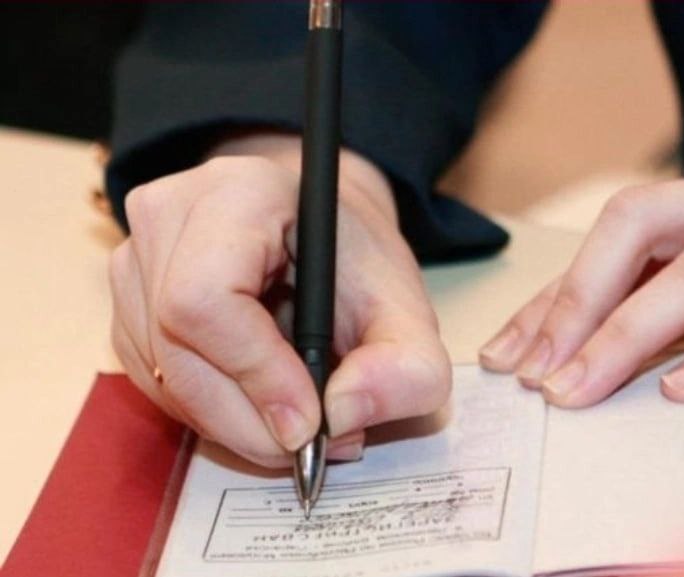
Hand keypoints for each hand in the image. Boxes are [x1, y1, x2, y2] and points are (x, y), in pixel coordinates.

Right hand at [109, 133, 449, 466]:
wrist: (321, 240)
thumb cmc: (358, 268)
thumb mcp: (410, 314)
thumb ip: (406, 367)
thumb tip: (343, 413)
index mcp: (241, 192)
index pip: (207, 296)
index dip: (254, 373)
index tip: (308, 423)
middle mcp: (170, 215)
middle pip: (176, 344)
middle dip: (246, 419)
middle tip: (310, 446)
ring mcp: (136, 257)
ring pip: (162, 374)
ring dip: (231, 424)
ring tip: (299, 422)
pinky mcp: (127, 303)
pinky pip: (155, 382)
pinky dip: (211, 415)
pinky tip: (260, 406)